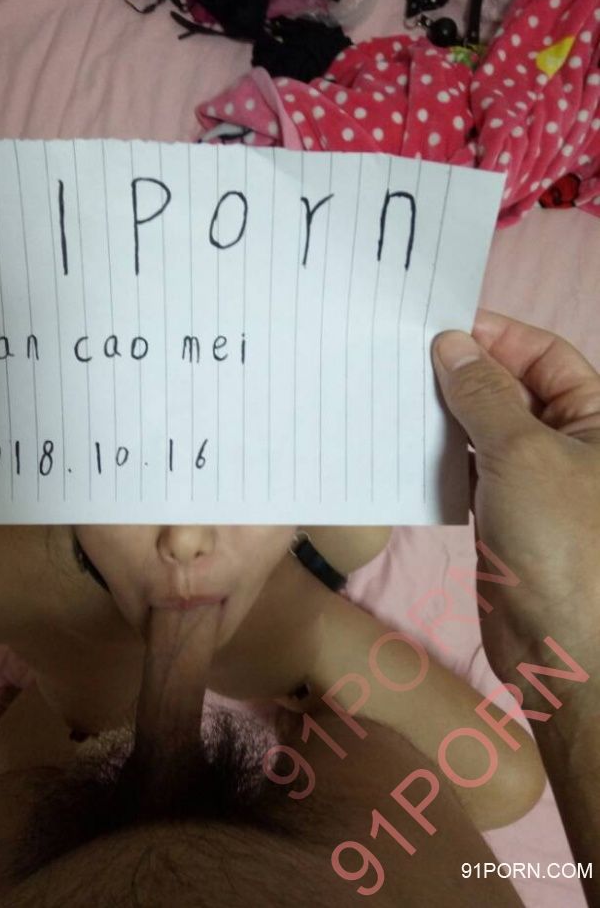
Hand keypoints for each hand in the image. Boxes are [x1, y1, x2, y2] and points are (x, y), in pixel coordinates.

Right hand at [432, 310, 599, 693]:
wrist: (562, 648)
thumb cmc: (563, 539)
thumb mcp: (522, 451)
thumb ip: (484, 394)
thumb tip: (452, 343)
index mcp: (599, 418)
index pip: (545, 356)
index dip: (497, 336)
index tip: (440, 326)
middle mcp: (571, 443)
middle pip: (513, 389)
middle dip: (464, 374)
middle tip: (404, 358)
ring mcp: (534, 482)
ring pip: (485, 431)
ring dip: (446, 416)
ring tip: (395, 395)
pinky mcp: (503, 515)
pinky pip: (468, 471)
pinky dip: (440, 457)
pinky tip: (404, 444)